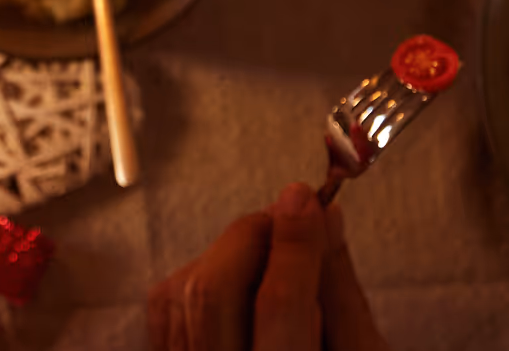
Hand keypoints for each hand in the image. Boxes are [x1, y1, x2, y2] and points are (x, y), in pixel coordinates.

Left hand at [148, 183, 388, 350]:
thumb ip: (342, 296)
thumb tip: (325, 218)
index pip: (281, 306)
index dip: (294, 245)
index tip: (308, 197)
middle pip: (214, 292)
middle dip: (252, 239)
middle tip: (290, 217)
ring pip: (182, 296)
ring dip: (224, 256)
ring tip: (270, 251)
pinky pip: (165, 312)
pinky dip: (198, 280)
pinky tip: (235, 282)